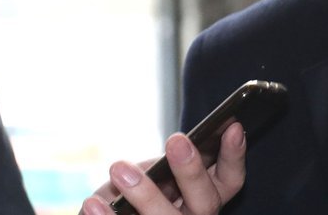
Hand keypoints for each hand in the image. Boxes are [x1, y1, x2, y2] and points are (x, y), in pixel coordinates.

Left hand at [80, 121, 246, 214]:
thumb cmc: (135, 196)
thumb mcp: (151, 175)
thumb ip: (159, 167)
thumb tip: (159, 157)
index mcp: (206, 196)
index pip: (232, 178)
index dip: (235, 155)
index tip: (234, 125)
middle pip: (207, 202)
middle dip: (192, 170)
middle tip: (176, 140)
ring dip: (146, 194)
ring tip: (119, 168)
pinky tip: (91, 202)